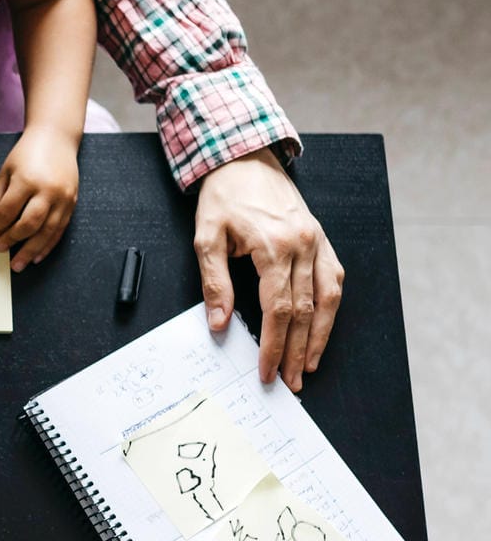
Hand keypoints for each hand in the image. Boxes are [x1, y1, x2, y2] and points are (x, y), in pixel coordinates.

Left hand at [0, 125, 80, 270]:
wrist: (56, 138)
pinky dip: (48, 245)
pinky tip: (37, 256)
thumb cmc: (27, 154)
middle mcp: (48, 191)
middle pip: (29, 224)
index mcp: (27, 180)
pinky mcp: (72, 203)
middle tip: (1, 250)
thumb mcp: (5, 174)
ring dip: (31, 251)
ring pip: (47, 232)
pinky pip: (60, 230)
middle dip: (13, 241)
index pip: (8, 211)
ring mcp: (63, 198)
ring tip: (18, 264)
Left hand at [193, 148, 343, 391]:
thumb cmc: (224, 196)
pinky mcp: (322, 239)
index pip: (277, 310)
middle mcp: (303, 246)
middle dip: (297, 350)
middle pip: (304, 311)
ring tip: (309, 365)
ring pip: (327, 300)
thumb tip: (218, 323)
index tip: (266, 370)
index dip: (273, 345)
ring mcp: (318, 242)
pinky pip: (335, 279)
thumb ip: (214, 282)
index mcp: (274, 247)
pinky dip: (331, 307)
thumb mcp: (206, 237)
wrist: (245, 159)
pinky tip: (323, 327)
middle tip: (290, 381)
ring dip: (320, 336)